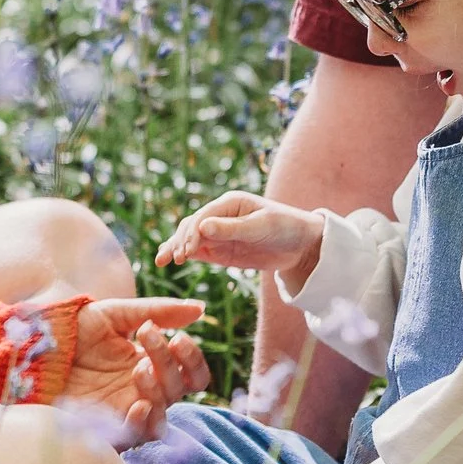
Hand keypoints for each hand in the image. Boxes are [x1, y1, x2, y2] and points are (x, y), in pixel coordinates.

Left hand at [60, 298, 210, 442]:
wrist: (35, 349)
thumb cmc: (75, 331)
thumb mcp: (117, 314)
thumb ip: (158, 311)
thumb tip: (201, 308)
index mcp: (150, 364)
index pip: (190, 372)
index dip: (192, 358)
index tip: (178, 337)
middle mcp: (143, 391)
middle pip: (180, 390)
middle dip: (170, 363)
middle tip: (148, 337)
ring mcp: (126, 412)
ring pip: (164, 415)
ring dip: (159, 390)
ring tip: (139, 368)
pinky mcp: (107, 430)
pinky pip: (136, 437)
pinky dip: (144, 422)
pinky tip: (138, 404)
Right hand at [157, 193, 323, 288]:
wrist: (301, 245)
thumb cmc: (285, 228)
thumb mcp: (261, 227)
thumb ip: (232, 229)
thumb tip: (202, 226)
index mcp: (230, 203)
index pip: (203, 217)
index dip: (193, 233)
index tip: (187, 251)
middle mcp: (220, 216)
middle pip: (191, 226)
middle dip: (179, 241)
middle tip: (173, 259)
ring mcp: (218, 233)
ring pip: (190, 238)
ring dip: (175, 247)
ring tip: (161, 261)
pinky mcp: (220, 249)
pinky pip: (198, 250)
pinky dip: (184, 254)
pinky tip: (170, 260)